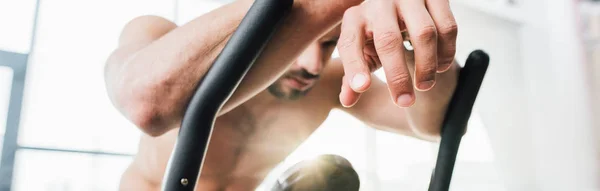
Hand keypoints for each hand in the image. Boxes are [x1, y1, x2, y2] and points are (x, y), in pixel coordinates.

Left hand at [338, 0, 456, 107]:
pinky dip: (446, 51)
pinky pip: (447, 26)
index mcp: (356, 18)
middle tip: (404, 101)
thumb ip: (353, 76)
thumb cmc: (377, 32)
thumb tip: (346, 101)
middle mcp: (379, 3)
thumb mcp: (362, 50)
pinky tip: (440, 67)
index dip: (354, 66)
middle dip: (397, 76)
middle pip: (388, 40)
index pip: (349, 42)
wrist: (400, 0)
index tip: (362, 88)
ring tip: (424, 85)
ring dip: (426, 65)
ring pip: (424, 33)